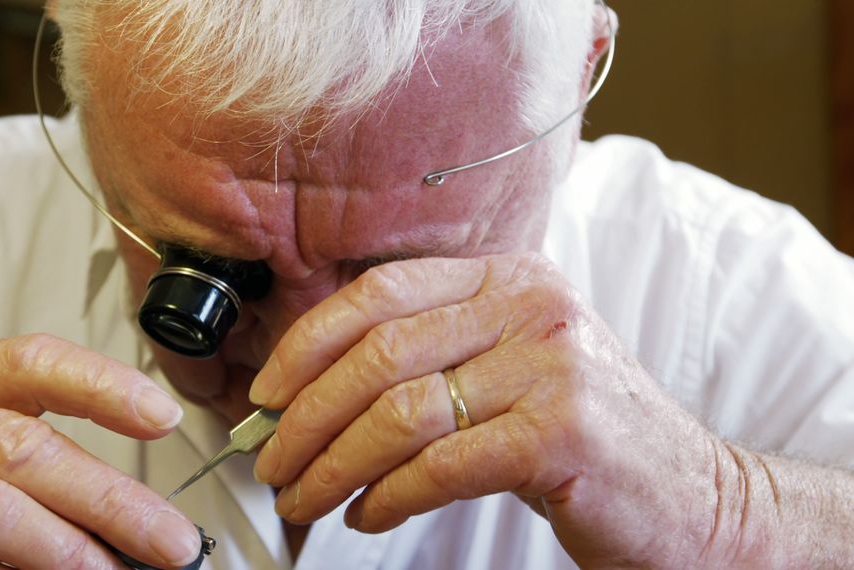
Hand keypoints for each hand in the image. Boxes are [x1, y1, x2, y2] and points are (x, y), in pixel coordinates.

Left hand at [249, 254, 720, 566]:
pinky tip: (368, 514)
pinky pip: (443, 465)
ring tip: (308, 498)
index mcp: (506, 276)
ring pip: (402, 412)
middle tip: (273, 460)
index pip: (379, 292)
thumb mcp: (507, 367)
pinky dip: (389, 496)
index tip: (265, 393)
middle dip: (306, 415)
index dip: (307, 343)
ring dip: (335, 464)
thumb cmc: (577, 434)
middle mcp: (530, 305)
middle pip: (379, 353)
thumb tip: (310, 392)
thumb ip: (429, 358)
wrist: (692, 494)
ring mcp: (553, 365)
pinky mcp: (565, 433)